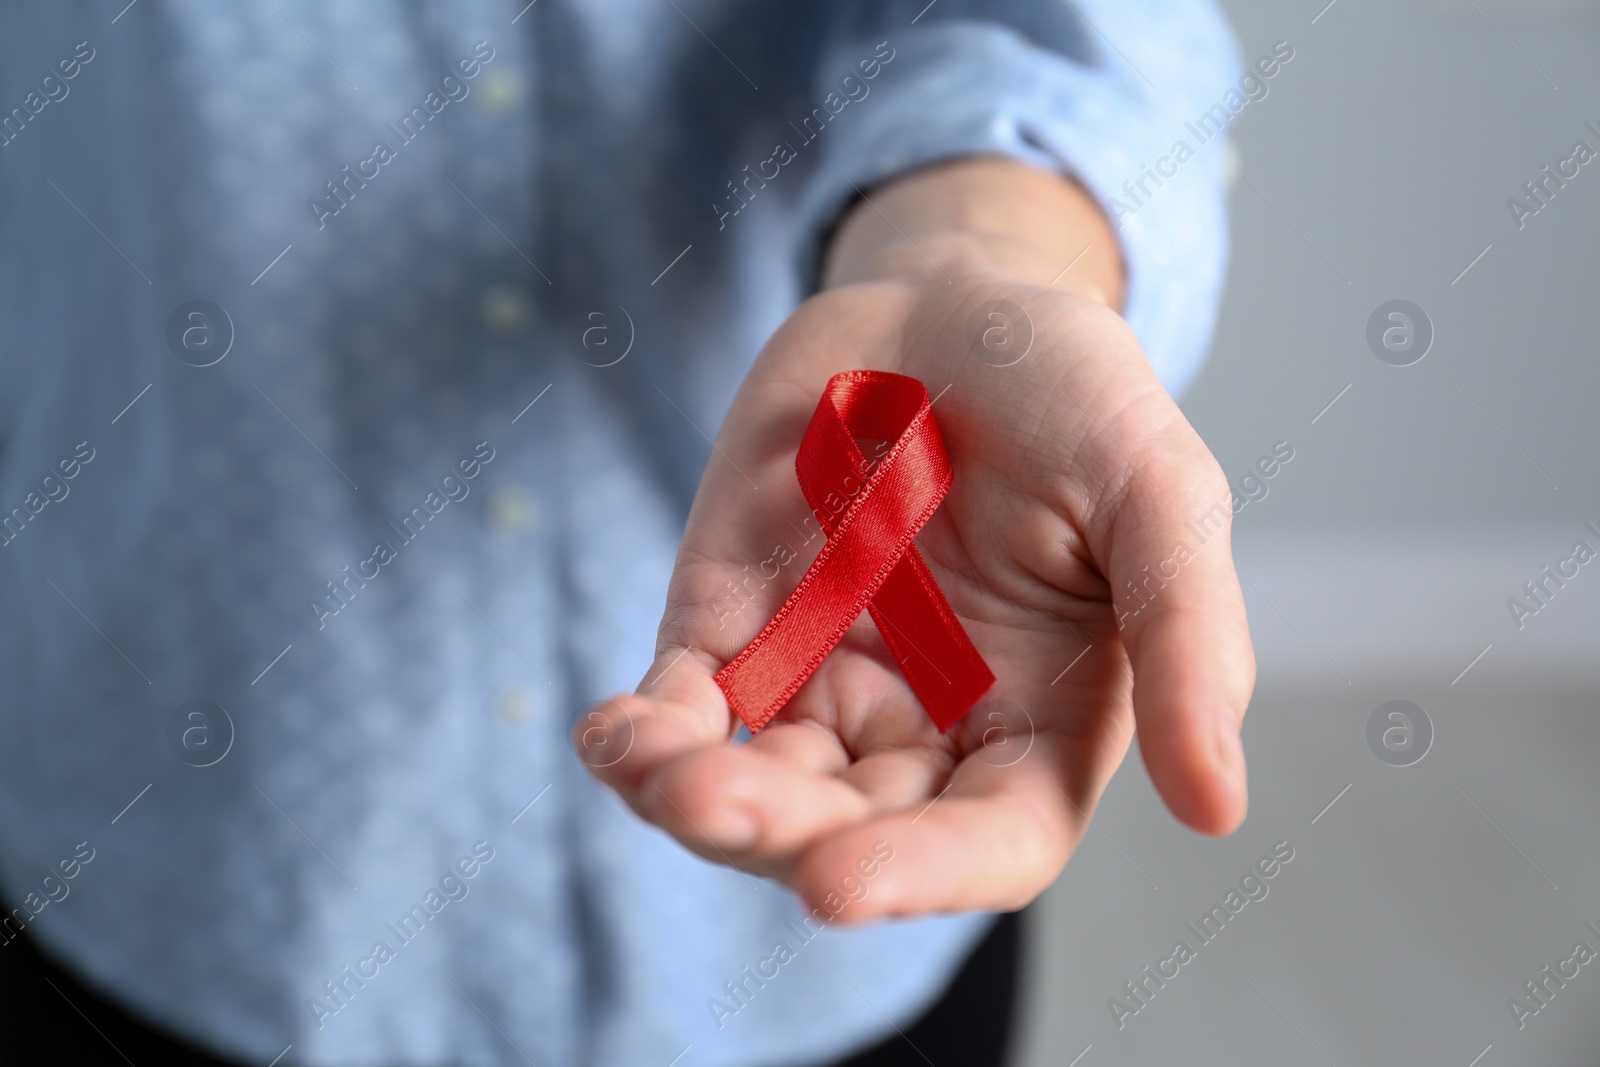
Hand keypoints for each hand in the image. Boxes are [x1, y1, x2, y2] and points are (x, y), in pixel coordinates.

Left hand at [575, 159, 1253, 921]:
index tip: (839, 887)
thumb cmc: (1073, 390)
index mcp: (1038, 717)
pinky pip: (683, 706)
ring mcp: (821, 678)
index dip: (921, 877)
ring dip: (693, 794)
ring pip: (756, 783)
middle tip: (713, 802)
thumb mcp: (1156, 491)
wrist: (949, 296)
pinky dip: (642, 733)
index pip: (988, 840)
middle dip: (780, 831)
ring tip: (649, 765)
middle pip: (852, 828)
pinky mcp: (733, 625)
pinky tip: (610, 733)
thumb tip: (1218, 805)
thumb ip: (1186, 637)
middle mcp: (925, 724)